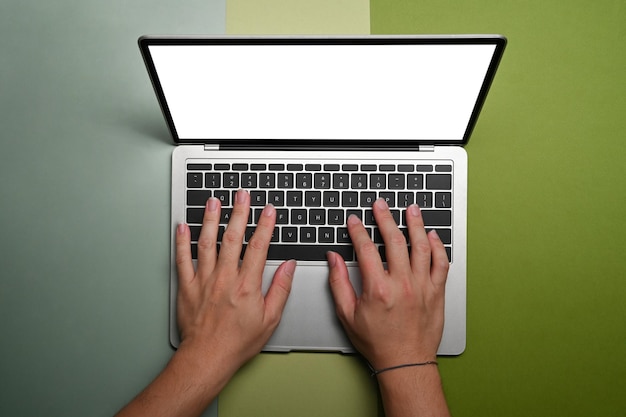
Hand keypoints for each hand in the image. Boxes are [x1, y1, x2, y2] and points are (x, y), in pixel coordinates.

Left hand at [175, 189, 295, 371]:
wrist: (207, 358)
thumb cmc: (237, 342)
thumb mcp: (270, 319)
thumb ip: (280, 289)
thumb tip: (289, 267)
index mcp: (246, 285)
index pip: (258, 247)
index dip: (265, 225)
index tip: (268, 210)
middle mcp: (224, 278)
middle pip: (232, 237)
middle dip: (238, 212)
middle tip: (241, 195)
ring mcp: (204, 281)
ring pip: (206, 243)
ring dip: (210, 219)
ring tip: (214, 201)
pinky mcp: (187, 287)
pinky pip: (182, 260)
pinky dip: (181, 242)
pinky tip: (183, 227)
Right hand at [327, 199, 448, 369]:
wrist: (406, 361)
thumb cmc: (378, 342)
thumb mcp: (347, 315)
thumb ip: (338, 283)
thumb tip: (334, 259)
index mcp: (378, 289)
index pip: (366, 249)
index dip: (357, 230)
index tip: (354, 220)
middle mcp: (402, 284)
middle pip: (394, 240)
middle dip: (385, 218)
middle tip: (380, 205)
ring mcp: (422, 287)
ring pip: (421, 246)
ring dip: (416, 224)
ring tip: (411, 209)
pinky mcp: (436, 292)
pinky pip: (441, 263)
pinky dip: (437, 246)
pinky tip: (432, 235)